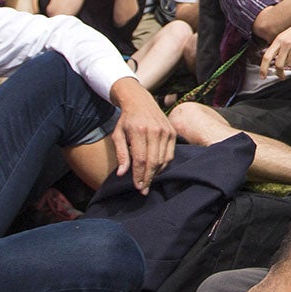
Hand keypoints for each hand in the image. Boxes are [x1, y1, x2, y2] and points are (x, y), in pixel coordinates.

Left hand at [108, 78, 173, 193]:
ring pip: (163, 160)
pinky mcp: (172, 132)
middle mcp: (155, 131)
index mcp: (139, 131)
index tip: (137, 186)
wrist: (140, 101)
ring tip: (149, 181)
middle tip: (144, 190)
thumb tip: (122, 174)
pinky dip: (163, 165)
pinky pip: (170, 154)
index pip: (141, 159)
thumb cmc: (126, 120)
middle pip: (153, 162)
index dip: (139, 175)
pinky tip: (156, 170)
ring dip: (156, 173)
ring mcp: (166, 131)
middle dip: (148, 178)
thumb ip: (121, 154)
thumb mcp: (117, 135)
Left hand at [261, 7, 290, 79]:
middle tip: (283, 74)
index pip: (267, 56)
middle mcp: (286, 42)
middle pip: (279, 64)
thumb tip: (276, 64)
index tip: (262, 76)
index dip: (263, 68)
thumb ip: (279, 48)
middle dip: (281, 70)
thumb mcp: (285, 36)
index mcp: (279, 39)